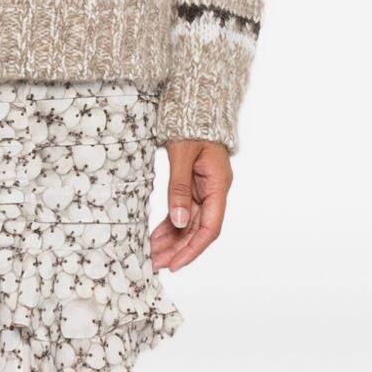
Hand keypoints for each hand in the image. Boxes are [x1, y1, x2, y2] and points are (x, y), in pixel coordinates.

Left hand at [149, 138, 232, 271]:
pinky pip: (182, 211)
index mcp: (218, 185)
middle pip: (198, 230)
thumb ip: (180, 187)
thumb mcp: (183, 154)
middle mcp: (213, 191)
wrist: (194, 106)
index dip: (194, 249)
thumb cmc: (191, 125)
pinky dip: (170, 225)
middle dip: (178, 250)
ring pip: (189, 223)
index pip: (210, 228)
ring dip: (172, 240)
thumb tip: (180, 221)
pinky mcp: (192, 186)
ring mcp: (203, 190)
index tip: (176, 264)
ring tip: (152, 256)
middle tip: (156, 265)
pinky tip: (156, 238)